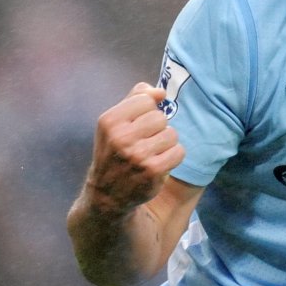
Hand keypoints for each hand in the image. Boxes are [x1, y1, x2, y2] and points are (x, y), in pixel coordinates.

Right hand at [82, 83, 185, 217]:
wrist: (107, 194)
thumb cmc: (114, 152)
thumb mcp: (114, 123)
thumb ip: (135, 99)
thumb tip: (161, 92)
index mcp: (109, 121)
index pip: (145, 100)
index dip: (146, 111)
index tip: (136, 125)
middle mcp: (121, 137)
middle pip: (160, 117)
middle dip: (157, 128)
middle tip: (144, 142)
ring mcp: (138, 155)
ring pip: (172, 134)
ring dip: (166, 143)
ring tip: (152, 153)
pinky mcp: (153, 171)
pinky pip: (179, 151)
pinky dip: (173, 157)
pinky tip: (160, 163)